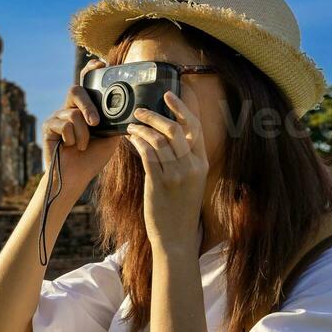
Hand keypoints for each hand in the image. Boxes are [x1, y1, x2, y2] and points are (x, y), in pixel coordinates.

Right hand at [41, 58, 124, 196]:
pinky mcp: (48, 126)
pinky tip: (71, 147)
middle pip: (75, 91)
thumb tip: (134, 108)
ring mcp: (57, 116)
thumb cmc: (93, 158)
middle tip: (96, 123)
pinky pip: (63, 124)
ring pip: (73, 113)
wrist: (75, 178)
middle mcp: (70, 109)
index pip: (86, 83)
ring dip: (83, 133)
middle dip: (88, 106)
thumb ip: (117, 120)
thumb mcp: (111, 137)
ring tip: (83, 146)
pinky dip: (73, 138)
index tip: (100, 64)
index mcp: (85, 108)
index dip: (91, 71)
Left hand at [125, 90, 208, 250]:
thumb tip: (169, 137)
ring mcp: (176, 175)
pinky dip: (137, 142)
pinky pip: (147, 154)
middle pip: (174, 129)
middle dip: (155, 115)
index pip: (194, 127)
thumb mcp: (190, 182)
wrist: (176, 237)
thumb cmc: (180, 209)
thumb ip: (184, 160)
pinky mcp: (159, 184)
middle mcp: (192, 167)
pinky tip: (130, 138)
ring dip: (142, 128)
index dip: (183, 107)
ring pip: (158, 140)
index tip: (170, 93)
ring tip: (131, 125)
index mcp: (201, 163)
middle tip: (140, 109)